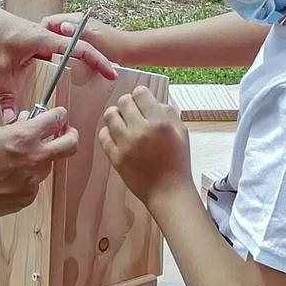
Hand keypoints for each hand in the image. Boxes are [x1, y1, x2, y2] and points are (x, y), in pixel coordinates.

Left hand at [0, 4, 116, 122]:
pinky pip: (50, 52)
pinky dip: (58, 63)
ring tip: (90, 77)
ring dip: (76, 62)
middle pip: (77, 48)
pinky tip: (57, 76)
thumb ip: (7, 96)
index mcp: (43, 39)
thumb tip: (13, 120)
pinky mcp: (30, 40)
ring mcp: (37, 37)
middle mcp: (44, 36)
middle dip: (94, 62)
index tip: (111, 72)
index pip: (79, 48)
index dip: (97, 60)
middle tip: (107, 77)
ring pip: (63, 51)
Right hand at [0, 107, 77, 216]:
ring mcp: (33, 180)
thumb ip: (17, 129)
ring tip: (16, 162)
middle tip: (65, 135)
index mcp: (25, 136)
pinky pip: (34, 184)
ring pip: (47, 166)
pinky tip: (7, 179)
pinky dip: (26, 180)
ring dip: (39, 160)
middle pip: (70, 145)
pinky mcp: (28, 197)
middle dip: (70, 136)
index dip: (60, 116)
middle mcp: (35, 158)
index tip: (60, 118)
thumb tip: (29, 123)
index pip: (57, 119)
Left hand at [99, 87, 190, 208]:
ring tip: (123, 123)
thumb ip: (169, 112)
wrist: (168, 192)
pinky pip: (103, 135)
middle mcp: (141, 131)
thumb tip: (154, 102)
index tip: (143, 102)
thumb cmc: (177, 162)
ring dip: (116, 115)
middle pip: (124, 101)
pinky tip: (117, 137)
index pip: (140, 93)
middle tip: (133, 113)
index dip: (142, 95)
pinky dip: (108, 132)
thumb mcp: (182, 133)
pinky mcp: (116, 158)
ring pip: (110, 115)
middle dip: (129, 104)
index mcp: (160, 123)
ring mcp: (126, 145)